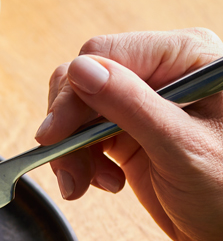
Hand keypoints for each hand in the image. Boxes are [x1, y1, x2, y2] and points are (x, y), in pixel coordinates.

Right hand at [35, 28, 222, 240]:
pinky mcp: (132, 133)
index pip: (105, 56)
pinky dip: (81, 161)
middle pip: (84, 81)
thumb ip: (130, 104)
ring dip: (71, 150)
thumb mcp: (180, 148)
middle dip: (69, 127)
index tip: (53, 137)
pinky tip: (103, 183)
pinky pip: (85, 135)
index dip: (73, 94)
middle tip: (68, 169)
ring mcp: (146, 104)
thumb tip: (79, 70)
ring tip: (83, 184)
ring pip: (79, 111)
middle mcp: (164, 73)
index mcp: (187, 59)